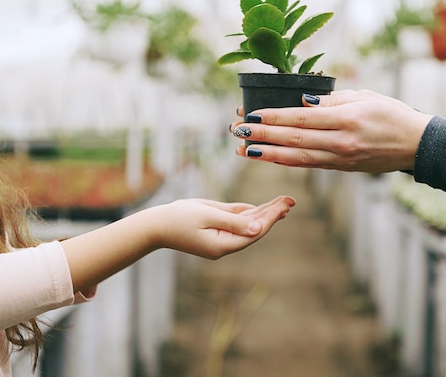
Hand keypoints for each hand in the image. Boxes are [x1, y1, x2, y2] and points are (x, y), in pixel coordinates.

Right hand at [152, 195, 295, 258]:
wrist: (155, 225)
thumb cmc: (177, 218)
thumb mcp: (207, 215)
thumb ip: (233, 220)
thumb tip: (259, 228)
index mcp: (223, 245)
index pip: (255, 232)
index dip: (271, 218)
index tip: (284, 205)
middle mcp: (225, 245)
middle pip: (255, 229)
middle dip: (272, 214)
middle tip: (290, 200)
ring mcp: (220, 239)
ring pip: (248, 225)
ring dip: (264, 213)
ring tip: (283, 203)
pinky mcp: (215, 231)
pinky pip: (237, 223)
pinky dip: (250, 214)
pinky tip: (263, 209)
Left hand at [231, 90, 432, 172]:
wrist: (416, 146)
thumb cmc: (392, 114)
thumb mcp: (365, 97)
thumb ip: (332, 100)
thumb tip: (303, 101)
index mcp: (346, 119)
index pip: (301, 118)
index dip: (274, 118)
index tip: (251, 115)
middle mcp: (341, 142)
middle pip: (294, 140)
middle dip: (263, 137)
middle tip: (238, 133)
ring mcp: (340, 158)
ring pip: (297, 158)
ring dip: (268, 154)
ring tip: (244, 151)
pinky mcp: (340, 168)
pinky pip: (309, 164)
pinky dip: (287, 161)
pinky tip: (269, 158)